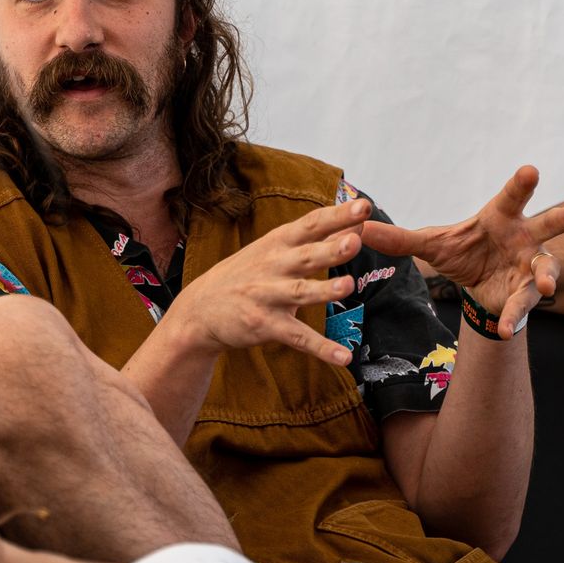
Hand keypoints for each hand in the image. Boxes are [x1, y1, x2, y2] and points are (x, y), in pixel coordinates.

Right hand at [159, 197, 370, 366]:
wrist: (200, 310)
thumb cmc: (246, 274)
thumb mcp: (274, 249)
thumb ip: (316, 240)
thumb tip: (357, 225)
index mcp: (279, 243)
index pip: (312, 224)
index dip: (337, 215)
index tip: (363, 207)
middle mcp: (274, 266)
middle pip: (307, 256)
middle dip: (331, 249)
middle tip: (355, 241)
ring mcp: (268, 296)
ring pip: (301, 293)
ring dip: (324, 290)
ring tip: (348, 286)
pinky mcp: (266, 326)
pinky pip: (298, 338)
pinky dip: (321, 348)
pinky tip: (344, 356)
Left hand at [359, 166, 563, 336]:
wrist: (478, 285)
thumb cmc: (463, 251)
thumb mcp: (432, 245)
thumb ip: (401, 239)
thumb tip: (360, 228)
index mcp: (501, 216)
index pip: (512, 196)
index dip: (522, 184)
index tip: (531, 170)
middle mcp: (525, 236)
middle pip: (548, 223)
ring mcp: (532, 265)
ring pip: (547, 268)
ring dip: (546, 277)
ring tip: (544, 287)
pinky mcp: (528, 293)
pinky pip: (525, 304)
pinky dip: (514, 316)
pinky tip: (505, 328)